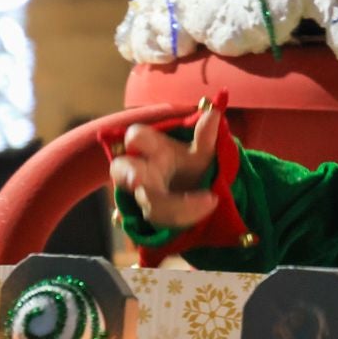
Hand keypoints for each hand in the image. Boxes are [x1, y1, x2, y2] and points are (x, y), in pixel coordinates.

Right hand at [108, 106, 220, 228]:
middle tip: (138, 181)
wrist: (197, 196)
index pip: (136, 138)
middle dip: (129, 176)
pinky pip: (165, 225)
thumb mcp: (202, 152)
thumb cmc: (191, 167)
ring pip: (150, 206)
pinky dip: (186, 219)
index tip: (136, 140)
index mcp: (152, 151)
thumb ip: (206, 136)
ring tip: (210, 200)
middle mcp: (142, 175)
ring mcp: (145, 200)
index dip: (135, 139)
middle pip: (123, 172)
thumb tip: (214, 113)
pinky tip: (206, 210)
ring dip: (179, 206)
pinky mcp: (155, 222)